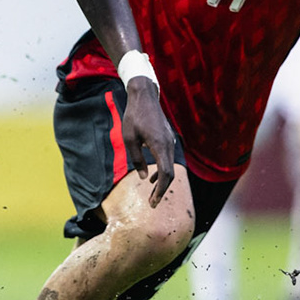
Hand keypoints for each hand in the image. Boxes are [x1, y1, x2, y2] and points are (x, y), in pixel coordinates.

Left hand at [121, 78, 177, 205]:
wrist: (144, 96)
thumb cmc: (133, 117)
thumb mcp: (129, 139)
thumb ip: (136, 160)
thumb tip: (144, 177)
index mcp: (159, 145)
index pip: (166, 174)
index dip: (160, 190)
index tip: (153, 202)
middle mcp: (169, 145)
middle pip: (170, 174)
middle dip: (162, 190)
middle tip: (152, 203)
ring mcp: (171, 142)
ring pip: (170, 167)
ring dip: (162, 181)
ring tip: (151, 193)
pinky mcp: (168, 139)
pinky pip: (168, 159)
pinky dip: (163, 170)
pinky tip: (153, 176)